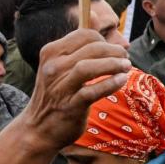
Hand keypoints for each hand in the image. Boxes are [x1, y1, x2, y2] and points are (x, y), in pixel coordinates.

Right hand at [20, 31, 132, 152]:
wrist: (38, 129)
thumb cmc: (57, 95)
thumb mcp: (60, 68)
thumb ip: (79, 54)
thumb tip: (111, 43)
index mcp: (51, 52)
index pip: (84, 34)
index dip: (105, 40)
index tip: (115, 51)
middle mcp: (53, 67)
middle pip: (91, 48)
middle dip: (114, 51)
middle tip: (125, 59)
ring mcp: (60, 87)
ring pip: (89, 66)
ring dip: (113, 64)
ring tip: (126, 67)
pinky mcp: (70, 106)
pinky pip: (92, 91)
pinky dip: (110, 84)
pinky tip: (121, 81)